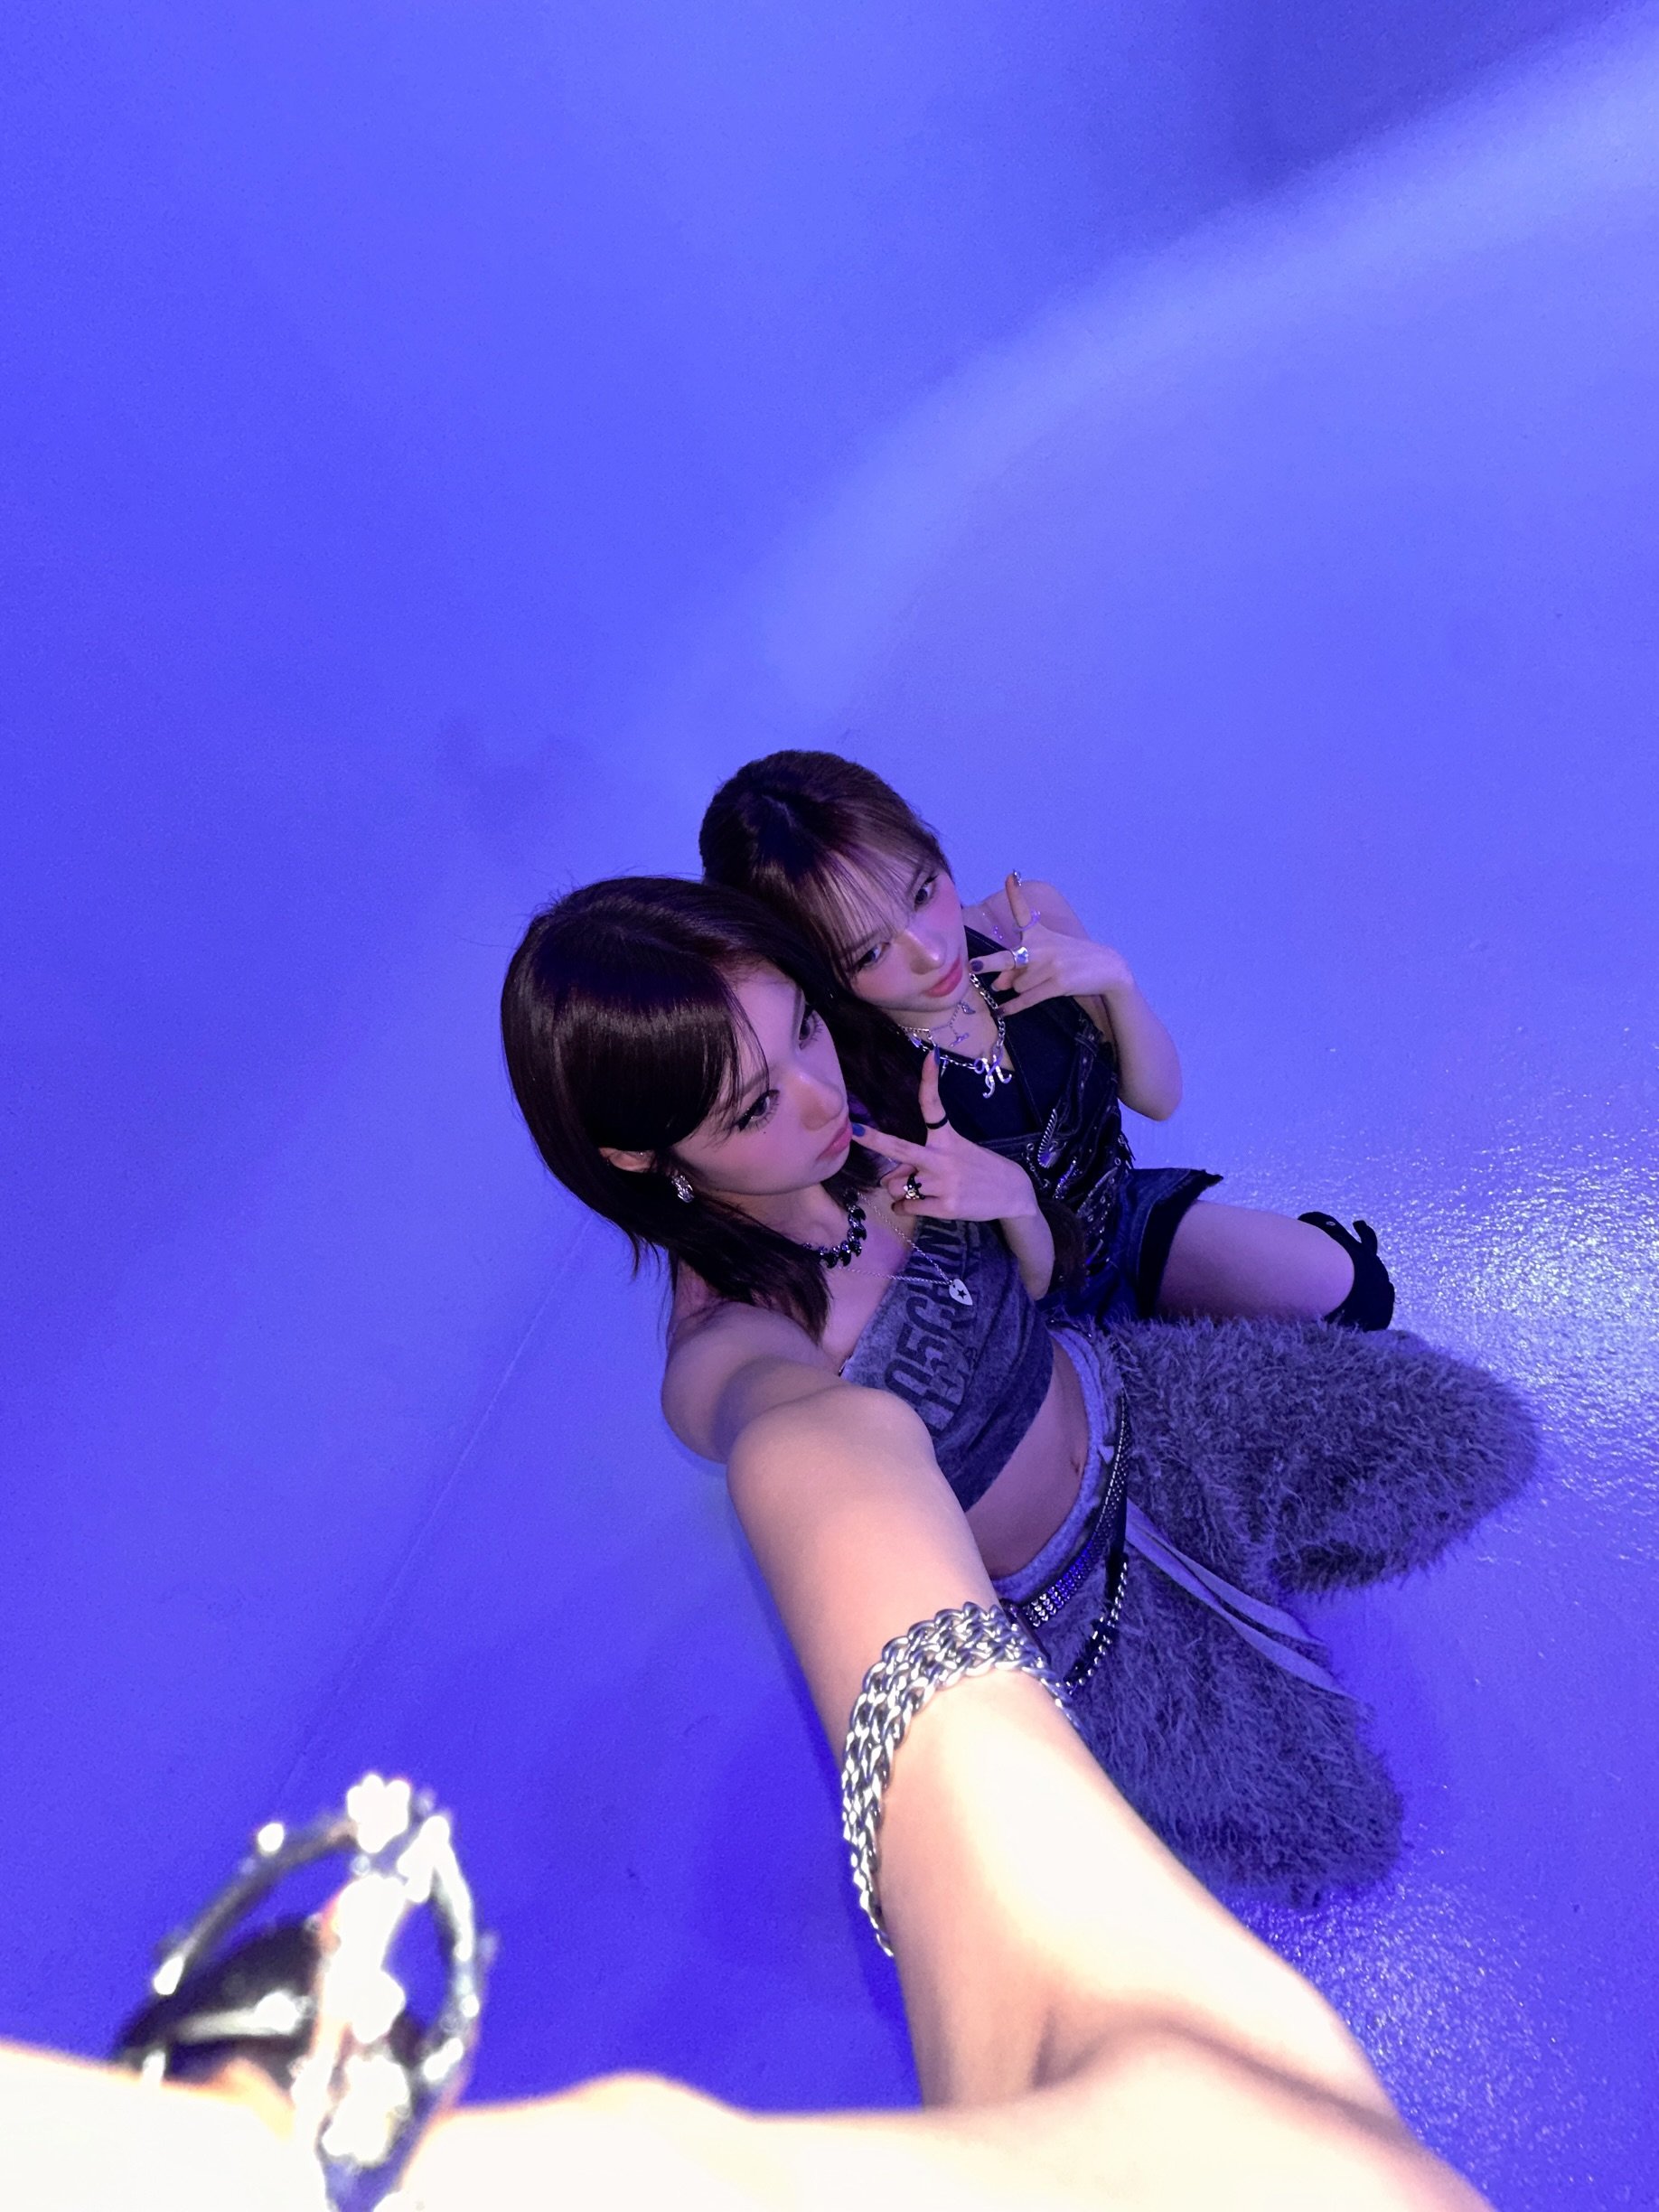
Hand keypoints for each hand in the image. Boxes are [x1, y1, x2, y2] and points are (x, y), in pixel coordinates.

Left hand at [854, 1054, 1038, 1223]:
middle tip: (855, 1131)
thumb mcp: (958, 1153)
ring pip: (895, 1186)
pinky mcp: (946, 1208)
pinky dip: (903, 1208)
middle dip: (874, 1140)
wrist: (1014, 1193)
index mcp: (948, 1138)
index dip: (930, 1081)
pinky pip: (905, 1208)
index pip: (935, 1106)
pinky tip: (915, 1205)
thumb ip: (923, 1161)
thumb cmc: (979, 1170)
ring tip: (915, 1190)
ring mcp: (943, 1184)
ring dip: (898, 1190)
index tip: (929, 1057)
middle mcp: (943, 1158)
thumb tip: (893, 1178)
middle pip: (900, 1148)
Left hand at [970, 871, 1133, 1016]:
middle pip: (1008, 958)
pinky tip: (1003, 1012)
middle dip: (990, 963)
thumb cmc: (1072, 958)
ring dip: (1020, 990)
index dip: (1015, 894)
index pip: (1023, 911)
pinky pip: (1028, 998)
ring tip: (1036, 984)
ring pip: (1017, 985)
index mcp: (1039, 934)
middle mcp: (1042, 948)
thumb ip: (1018, 967)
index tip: (1010, 876)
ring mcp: (1050, 966)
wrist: (1107, 968)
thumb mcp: (1049, 951)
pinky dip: (1014, 1007)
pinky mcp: (1057, 984)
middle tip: (973, 966)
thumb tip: (997, 986)